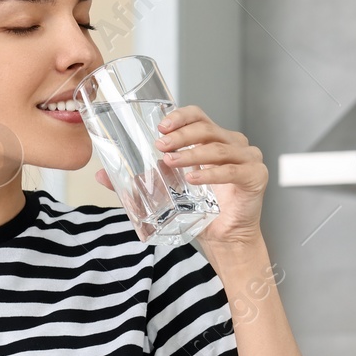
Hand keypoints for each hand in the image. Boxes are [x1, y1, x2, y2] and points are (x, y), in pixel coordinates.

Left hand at [93, 104, 266, 246]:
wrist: (225, 238)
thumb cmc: (200, 210)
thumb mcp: (165, 191)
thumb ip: (137, 181)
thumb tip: (100, 175)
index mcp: (213, 139)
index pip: (198, 116)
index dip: (180, 116)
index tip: (161, 125)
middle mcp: (233, 143)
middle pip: (207, 128)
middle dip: (181, 135)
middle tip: (160, 144)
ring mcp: (248, 158)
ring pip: (218, 148)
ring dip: (191, 154)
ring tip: (169, 162)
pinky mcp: (255, 176)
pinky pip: (232, 171)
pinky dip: (210, 174)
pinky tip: (192, 179)